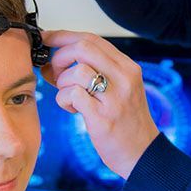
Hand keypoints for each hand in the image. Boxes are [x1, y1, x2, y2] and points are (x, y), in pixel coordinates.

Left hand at [41, 30, 160, 178]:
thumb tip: (53, 61)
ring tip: (69, 96)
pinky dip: (63, 100)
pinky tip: (72, 109)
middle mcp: (124, 78)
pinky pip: (72, 95)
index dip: (64, 36)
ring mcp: (114, 98)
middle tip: (55, 73)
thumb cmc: (127, 122)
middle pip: (83, 48)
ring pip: (76, 71)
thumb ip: (95, 72)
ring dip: (62, 83)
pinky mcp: (102, 117)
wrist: (143, 154)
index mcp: (128, 68)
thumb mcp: (119, 90)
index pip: (92, 39)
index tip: (47, 39)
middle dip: (60, 57)